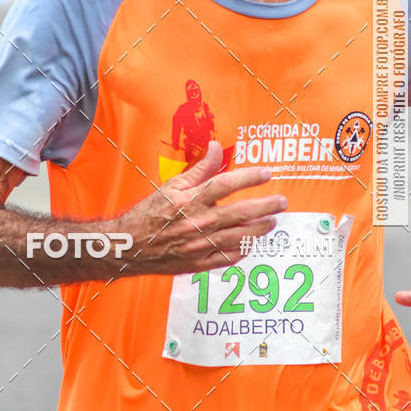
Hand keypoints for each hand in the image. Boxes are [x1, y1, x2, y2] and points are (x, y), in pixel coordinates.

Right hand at [110, 140, 284, 276]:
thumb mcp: (172, 185)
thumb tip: (216, 147)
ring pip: (239, 237)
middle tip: (281, 202)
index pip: (226, 185)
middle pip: (240, 213)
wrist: (129, 246)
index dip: (249, 178)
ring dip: (260, 229)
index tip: (267, 173)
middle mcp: (197, 223)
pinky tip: (251, 243)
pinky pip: (228, 258)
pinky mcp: (198, 263)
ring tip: (272, 221)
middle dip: (265, 206)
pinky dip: (242, 250)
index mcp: (190, 200)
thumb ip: (199, 168)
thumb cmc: (149, 214)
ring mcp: (200, 245)